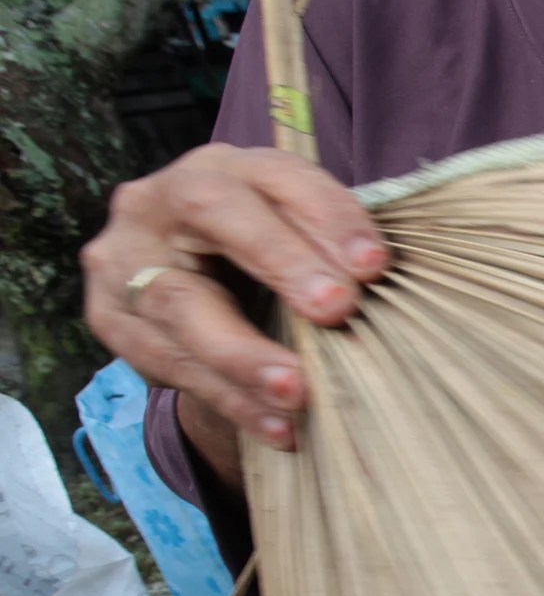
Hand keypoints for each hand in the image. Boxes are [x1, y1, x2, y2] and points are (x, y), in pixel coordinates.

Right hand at [82, 145, 386, 476]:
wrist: (192, 290)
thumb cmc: (268, 261)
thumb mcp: (296, 242)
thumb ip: (331, 251)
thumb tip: (380, 279)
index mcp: (221, 167)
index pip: (275, 174)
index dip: (326, 214)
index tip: (374, 264)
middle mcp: (160, 199)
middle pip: (213, 213)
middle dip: (280, 260)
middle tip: (335, 308)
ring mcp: (126, 257)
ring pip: (181, 303)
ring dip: (245, 354)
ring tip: (299, 393)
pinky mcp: (110, 317)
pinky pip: (168, 364)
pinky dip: (231, 401)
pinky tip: (279, 428)